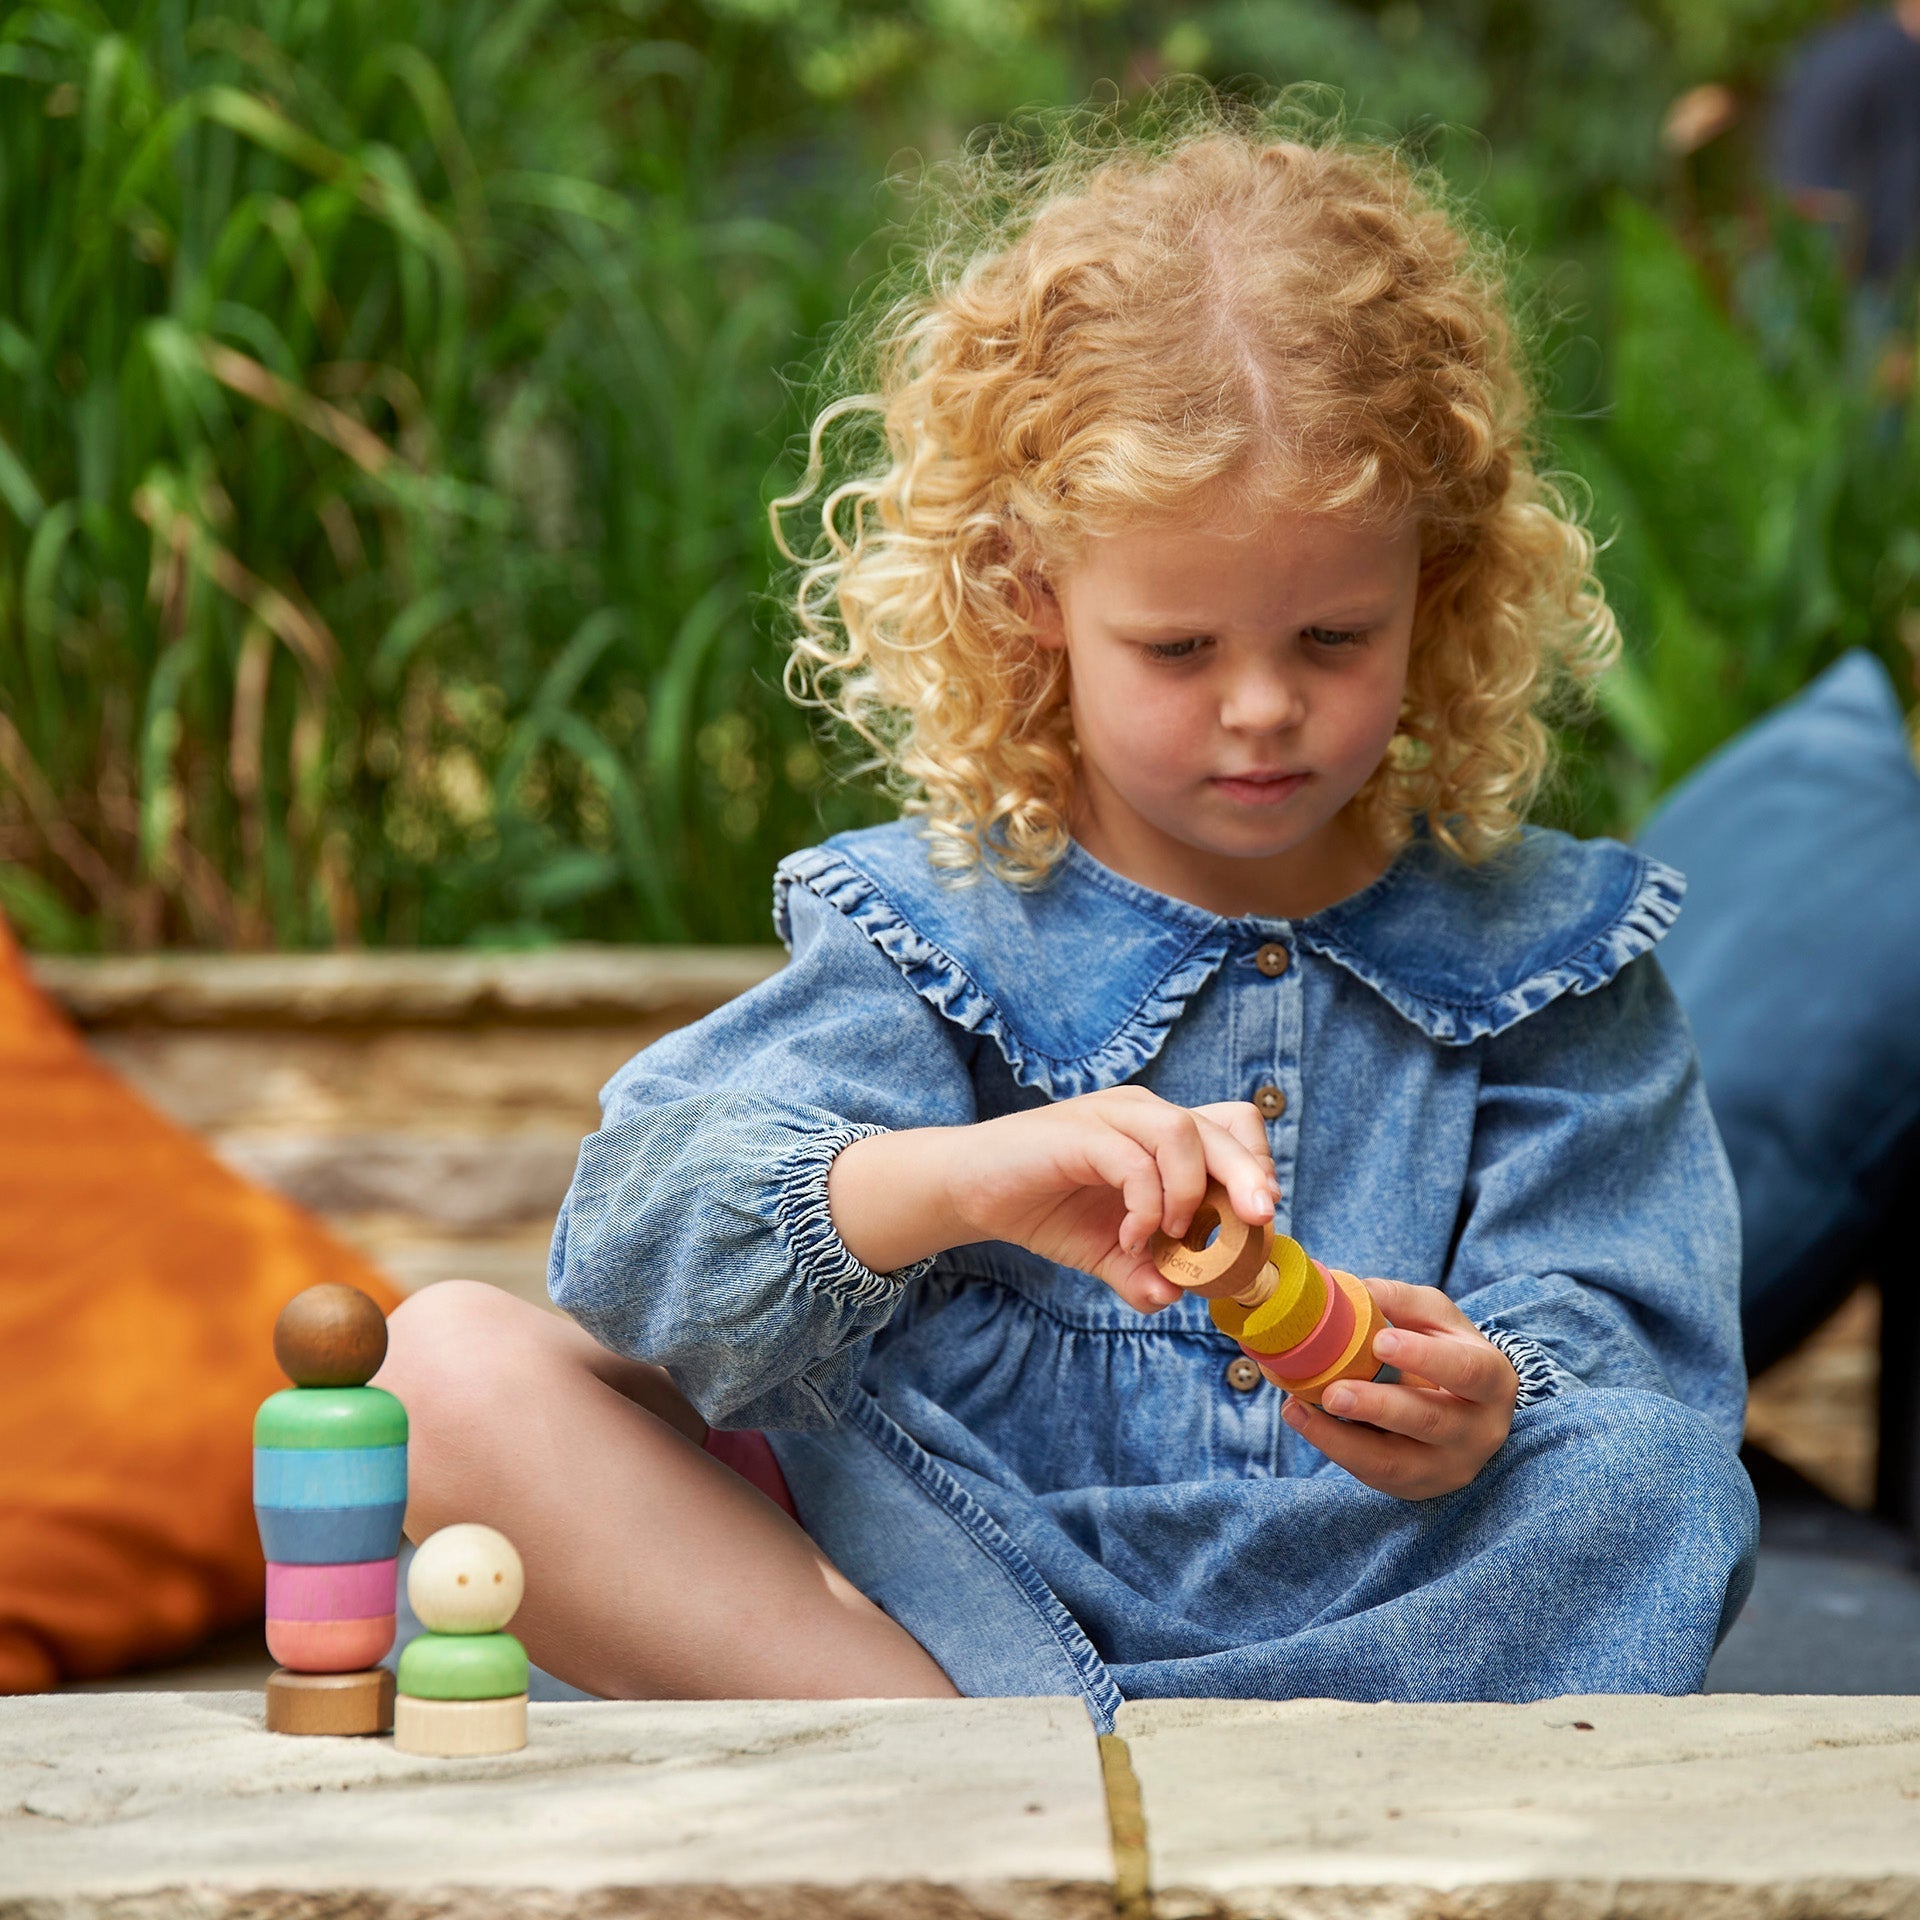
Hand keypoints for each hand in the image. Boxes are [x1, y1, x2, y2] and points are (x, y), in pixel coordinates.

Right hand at [827, 1089, 1279, 1313]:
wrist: (972, 1190)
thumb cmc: (1045, 1207)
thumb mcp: (1105, 1252)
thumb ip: (1143, 1274)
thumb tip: (1174, 1300)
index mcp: (1162, 1132)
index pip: (1235, 1126)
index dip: (1256, 1167)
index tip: (1256, 1219)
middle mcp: (1144, 1113)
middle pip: (1223, 1126)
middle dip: (1250, 1176)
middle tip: (1257, 1222)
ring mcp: (1112, 1116)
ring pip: (1182, 1133)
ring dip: (1191, 1192)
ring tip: (1174, 1237)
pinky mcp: (1080, 1133)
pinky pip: (1132, 1161)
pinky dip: (1145, 1205)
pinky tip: (1130, 1238)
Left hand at [1280, 1277, 1517, 1498]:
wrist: (1459, 1408)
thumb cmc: (1445, 1352)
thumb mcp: (1435, 1318)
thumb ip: (1402, 1301)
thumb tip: (1357, 1289)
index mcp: (1493, 1381)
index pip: (1466, 1371)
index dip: (1424, 1357)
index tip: (1379, 1341)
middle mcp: (1480, 1431)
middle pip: (1430, 1421)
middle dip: (1378, 1406)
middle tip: (1332, 1391)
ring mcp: (1449, 1467)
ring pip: (1395, 1461)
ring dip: (1342, 1437)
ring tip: (1299, 1406)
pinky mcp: (1416, 1486)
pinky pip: (1372, 1474)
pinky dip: (1332, 1446)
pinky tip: (1301, 1418)